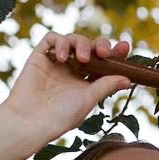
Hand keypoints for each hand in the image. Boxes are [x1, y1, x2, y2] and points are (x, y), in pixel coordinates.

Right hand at [1, 32, 131, 146]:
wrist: (30, 121)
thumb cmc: (59, 116)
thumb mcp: (87, 100)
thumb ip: (105, 86)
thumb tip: (128, 79)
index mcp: (86, 82)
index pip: (104, 63)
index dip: (115, 53)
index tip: (124, 47)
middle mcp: (72, 70)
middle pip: (91, 47)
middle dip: (100, 44)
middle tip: (104, 52)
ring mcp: (56, 62)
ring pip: (73, 40)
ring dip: (81, 43)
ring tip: (81, 58)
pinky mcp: (40, 56)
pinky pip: (51, 39)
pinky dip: (60, 42)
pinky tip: (62, 57)